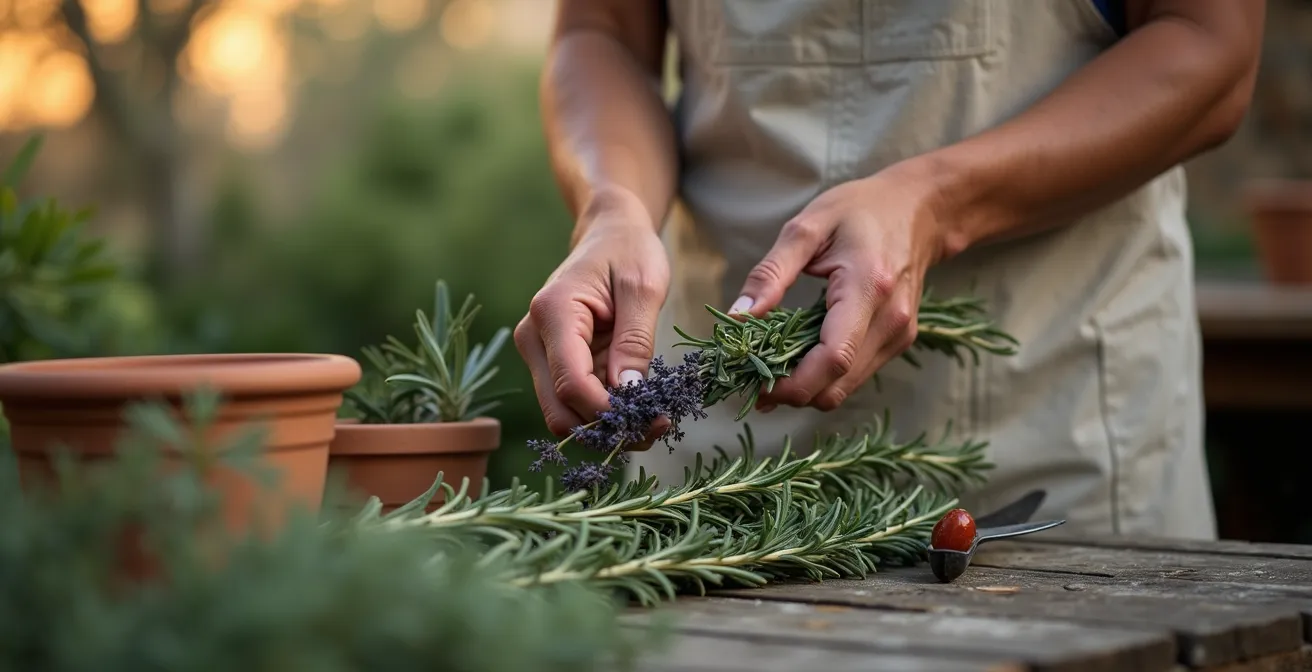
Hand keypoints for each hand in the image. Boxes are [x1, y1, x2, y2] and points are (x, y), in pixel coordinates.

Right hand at [514, 189, 670, 436]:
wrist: (610, 234)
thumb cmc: (629, 251)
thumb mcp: (644, 288)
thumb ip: (635, 341)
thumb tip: (628, 393)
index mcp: (553, 312)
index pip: (571, 384)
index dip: (609, 412)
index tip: (654, 418)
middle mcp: (533, 337)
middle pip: (560, 410)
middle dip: (608, 429)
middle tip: (658, 426)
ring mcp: (538, 352)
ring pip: (563, 414)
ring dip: (607, 426)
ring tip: (653, 418)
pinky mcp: (551, 363)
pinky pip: (573, 402)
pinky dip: (604, 413)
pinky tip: (638, 405)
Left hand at [731, 164, 950, 411]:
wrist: (918, 209)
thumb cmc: (860, 210)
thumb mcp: (806, 228)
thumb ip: (771, 273)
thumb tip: (738, 317)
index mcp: (868, 289)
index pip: (833, 357)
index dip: (793, 383)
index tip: (756, 383)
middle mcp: (891, 321)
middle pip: (837, 384)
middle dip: (792, 392)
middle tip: (754, 379)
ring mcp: (899, 335)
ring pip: (845, 387)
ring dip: (807, 388)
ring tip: (772, 369)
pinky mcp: (899, 341)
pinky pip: (855, 374)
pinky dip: (825, 376)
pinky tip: (801, 356)